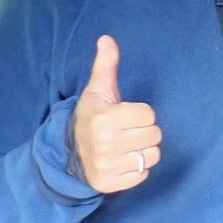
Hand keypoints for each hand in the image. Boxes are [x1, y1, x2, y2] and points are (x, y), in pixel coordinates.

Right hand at [73, 35, 162, 192]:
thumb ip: (107, 64)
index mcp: (105, 119)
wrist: (68, 153)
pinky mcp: (110, 184)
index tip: (126, 115)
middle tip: (127, 130)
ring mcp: (107, 166)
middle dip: (144, 131)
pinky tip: (123, 160)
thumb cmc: (92, 116)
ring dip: (143, 150)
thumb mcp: (98, 89)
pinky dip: (137, 168)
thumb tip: (107, 38)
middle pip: (154, 135)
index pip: (149, 115)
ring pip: (152, 155)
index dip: (141, 113)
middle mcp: (106, 144)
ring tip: (127, 145)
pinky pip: (143, 174)